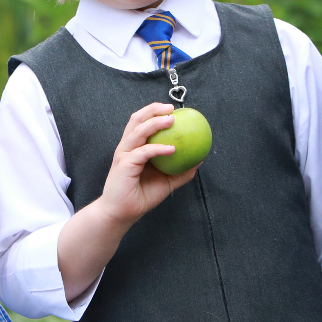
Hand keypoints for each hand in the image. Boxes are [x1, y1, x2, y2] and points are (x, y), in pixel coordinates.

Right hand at [91, 103, 198, 224]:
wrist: (122, 213)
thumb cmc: (141, 197)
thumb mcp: (167, 182)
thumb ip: (181, 171)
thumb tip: (199, 160)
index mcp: (134, 147)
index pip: (141, 122)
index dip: (155, 112)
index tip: (173, 109)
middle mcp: (127, 147)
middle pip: (136, 120)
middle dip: (153, 110)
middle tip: (171, 108)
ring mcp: (124, 154)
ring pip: (138, 131)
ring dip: (155, 122)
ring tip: (171, 120)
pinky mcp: (124, 164)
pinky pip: (143, 152)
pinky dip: (158, 148)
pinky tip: (172, 149)